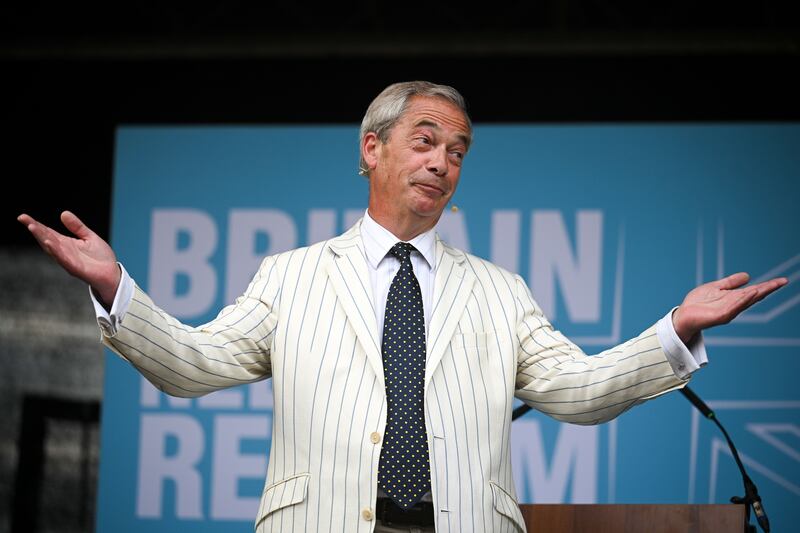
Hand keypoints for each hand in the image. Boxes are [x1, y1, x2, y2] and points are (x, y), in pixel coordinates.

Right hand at [17, 211, 120, 306]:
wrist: (112, 275)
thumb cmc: (101, 258)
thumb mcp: (89, 237)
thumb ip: (77, 227)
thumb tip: (63, 213)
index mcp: (66, 244)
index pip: (48, 233)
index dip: (36, 225)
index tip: (23, 217)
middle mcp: (64, 252)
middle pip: (46, 239)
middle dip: (35, 229)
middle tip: (23, 219)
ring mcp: (68, 261)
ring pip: (52, 249)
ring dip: (42, 238)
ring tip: (33, 227)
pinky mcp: (76, 269)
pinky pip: (64, 260)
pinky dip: (56, 252)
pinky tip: (49, 243)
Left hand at [672, 272, 788, 342]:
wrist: (683, 315)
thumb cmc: (698, 303)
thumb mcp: (715, 287)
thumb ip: (730, 282)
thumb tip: (747, 276)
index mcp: (734, 298)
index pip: (754, 290)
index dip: (768, 285)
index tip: (782, 280)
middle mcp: (734, 305)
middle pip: (755, 296)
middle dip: (768, 289)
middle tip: (783, 281)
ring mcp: (728, 311)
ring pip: (746, 301)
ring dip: (757, 293)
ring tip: (769, 286)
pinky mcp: (720, 316)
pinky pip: (733, 308)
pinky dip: (742, 301)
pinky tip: (750, 293)